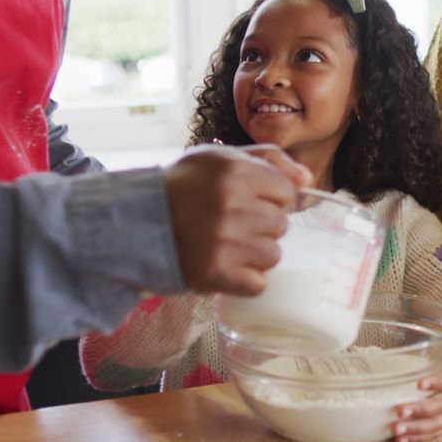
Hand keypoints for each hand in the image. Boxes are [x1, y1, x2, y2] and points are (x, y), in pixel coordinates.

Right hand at [164, 144, 310, 295]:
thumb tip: (307, 178)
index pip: (287, 193)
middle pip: (281, 225)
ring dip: (254, 253)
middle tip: (232, 223)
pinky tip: (225, 265)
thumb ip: (268, 158)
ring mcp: (224, 242)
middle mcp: (232, 206)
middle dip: (261, 225)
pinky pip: (257, 284)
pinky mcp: (215, 274)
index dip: (270, 198)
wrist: (134, 221)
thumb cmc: (183, 186)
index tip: (248, 201)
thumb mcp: (220, 157)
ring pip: (272, 255)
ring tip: (227, 244)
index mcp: (235, 172)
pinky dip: (244, 279)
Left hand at [392, 314, 441, 441]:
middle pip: (440, 407)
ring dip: (415, 428)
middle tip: (399, 411)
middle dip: (420, 411)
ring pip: (434, 425)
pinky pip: (432, 434)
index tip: (420, 384)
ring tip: (396, 428)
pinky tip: (400, 439)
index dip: (437, 383)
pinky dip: (417, 438)